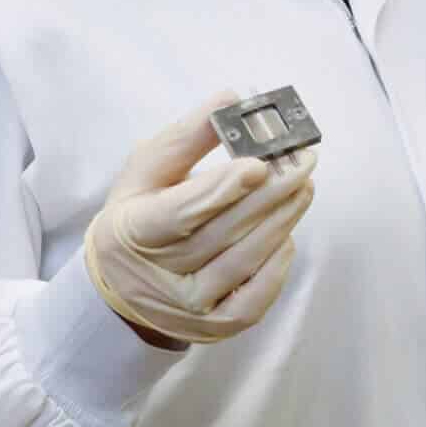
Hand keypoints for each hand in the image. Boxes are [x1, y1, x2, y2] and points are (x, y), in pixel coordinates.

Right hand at [82, 93, 317, 346]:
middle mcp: (160, 277)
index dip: (220, 189)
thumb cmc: (137, 216)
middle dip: (268, 194)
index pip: (180, 212)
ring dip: (280, 220)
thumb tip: (230, 99)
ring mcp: (190, 308)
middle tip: (302, 162)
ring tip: (303, 186)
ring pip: (245, 261)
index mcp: (133, 232)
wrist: (122, 287)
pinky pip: (257, 296)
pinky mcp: (217, 326)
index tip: (258, 163)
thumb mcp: (145, 172)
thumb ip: (186, 137)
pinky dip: (277, 263)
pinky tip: (286, 233)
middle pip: (223, 233)